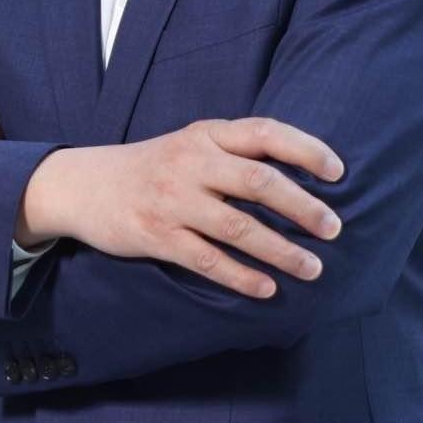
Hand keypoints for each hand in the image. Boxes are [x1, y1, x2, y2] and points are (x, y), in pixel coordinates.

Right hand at [19, 118, 345, 298]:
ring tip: (313, 268)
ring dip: (281, 250)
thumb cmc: (154, 166)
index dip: (306, 149)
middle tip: (335, 228)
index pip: (265, 133)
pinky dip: (241, 276)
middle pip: (258, 181)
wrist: (84, 185)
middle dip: (303, 206)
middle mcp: (191, 162)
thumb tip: (303, 175)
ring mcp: (173, 200)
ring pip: (238, 226)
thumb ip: (236, 151)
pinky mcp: (157, 236)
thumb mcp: (191, 143)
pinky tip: (268, 289)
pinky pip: (207, 260)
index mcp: (206, 134)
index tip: (338, 172)